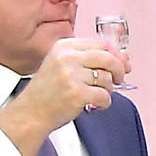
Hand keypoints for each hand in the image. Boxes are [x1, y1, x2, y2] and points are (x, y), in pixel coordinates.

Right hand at [0, 36, 129, 155]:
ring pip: (107, 78)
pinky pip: (105, 96)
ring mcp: (71, 75)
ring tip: (95, 95)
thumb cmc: (48, 91)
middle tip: (118, 79)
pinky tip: (95, 105)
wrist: (31, 112)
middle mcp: (67, 58)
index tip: (124, 63)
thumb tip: (122, 59)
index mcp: (64, 47)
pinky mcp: (77, 93)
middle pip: (108, 58)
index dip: (117, 54)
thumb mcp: (61, 64)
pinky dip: (104, 102)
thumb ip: (86, 58)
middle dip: (119, 70)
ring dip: (107, 89)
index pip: (100, 44)